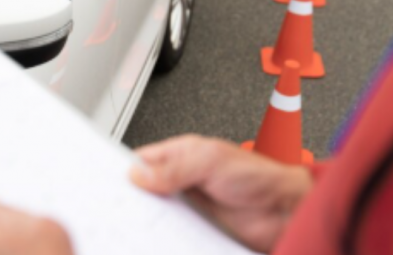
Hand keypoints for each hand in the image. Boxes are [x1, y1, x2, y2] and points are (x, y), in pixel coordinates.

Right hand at [130, 135, 312, 252]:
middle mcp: (182, 179)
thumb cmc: (257, 176)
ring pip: (156, 212)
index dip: (125, 168)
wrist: (284, 210)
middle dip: (131, 196)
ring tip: (132, 224)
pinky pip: (172, 231)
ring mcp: (189, 204)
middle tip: (116, 206)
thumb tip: (140, 174)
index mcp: (182, 154)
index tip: (108, 180)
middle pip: (146, 188)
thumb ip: (174, 169)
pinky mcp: (196, 228)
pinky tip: (155, 238)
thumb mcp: (210, 162)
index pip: (144, 159)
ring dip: (147, 218)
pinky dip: (162, 235)